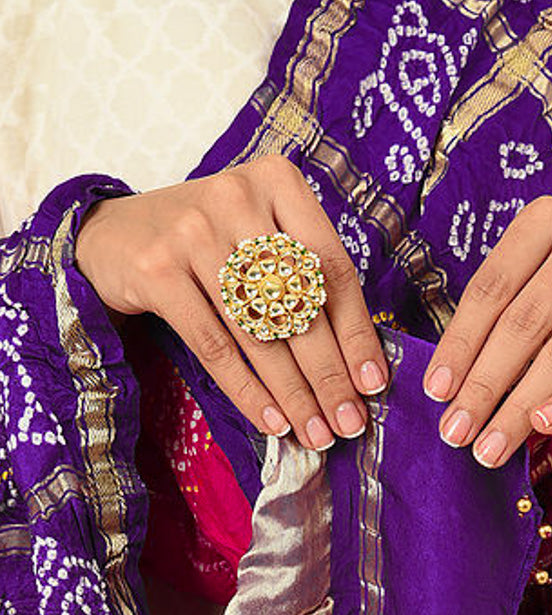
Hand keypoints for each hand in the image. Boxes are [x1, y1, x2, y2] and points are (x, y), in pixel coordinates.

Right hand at [74, 157, 388, 449]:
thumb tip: (358, 363)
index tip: (373, 383)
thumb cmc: (206, 245)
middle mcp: (237, 197)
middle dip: (329, 375)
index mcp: (277, 182)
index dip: (357, 332)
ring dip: (292, 393)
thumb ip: (303, 277)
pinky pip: (215, 346)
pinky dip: (248, 391)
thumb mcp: (258, 236)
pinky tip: (271, 422)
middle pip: (299, 304)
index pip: (333, 269)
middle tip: (349, 422)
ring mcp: (193, 231)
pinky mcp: (158, 270)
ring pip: (260, 332)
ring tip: (314, 432)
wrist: (114, 236)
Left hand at [423, 196, 551, 467]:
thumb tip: (451, 391)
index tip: (436, 392)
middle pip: (523, 324)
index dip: (459, 345)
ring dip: (519, 408)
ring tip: (491, 449)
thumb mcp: (542, 288)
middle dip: (483, 386)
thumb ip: (501, 321)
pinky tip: (540, 426)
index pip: (490, 289)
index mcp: (544, 222)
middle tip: (455, 432)